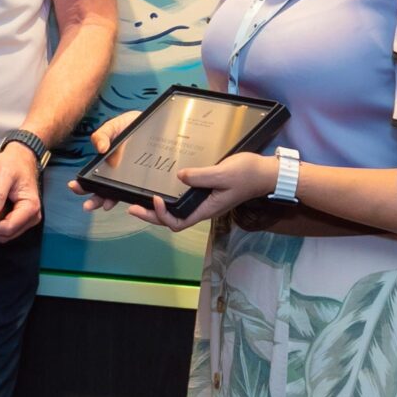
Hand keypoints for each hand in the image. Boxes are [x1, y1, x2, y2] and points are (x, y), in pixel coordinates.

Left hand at [0, 142, 42, 241]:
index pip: (8, 227)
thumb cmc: (15, 163)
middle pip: (8, 234)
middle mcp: (32, 215)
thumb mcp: (4, 174)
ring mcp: (27, 217)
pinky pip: (8, 228)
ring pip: (7, 234)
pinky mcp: (21, 216)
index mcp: (30, 207)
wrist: (22, 157)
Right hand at [68, 111, 141, 210]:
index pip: (90, 178)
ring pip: (117, 194)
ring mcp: (127, 178)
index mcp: (103, 164)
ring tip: (105, 206)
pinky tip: (130, 200)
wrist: (150, 124)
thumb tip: (100, 149)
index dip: (82, 185)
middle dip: (94, 200)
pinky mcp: (141, 179)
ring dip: (109, 201)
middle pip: (101, 191)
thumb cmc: (127, 126)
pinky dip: (132, 197)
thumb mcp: (112, 127)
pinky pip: (136, 190)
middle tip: (87, 206)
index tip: (74, 186)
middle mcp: (114, 175)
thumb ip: (102, 135)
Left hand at [125, 151, 275, 232]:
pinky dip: (170, 199)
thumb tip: (180, 176)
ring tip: (141, 202)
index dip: (162, 215)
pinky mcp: (206, 194)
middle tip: (131, 208)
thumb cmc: (247, 174)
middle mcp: (203, 209)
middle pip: (172, 221)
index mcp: (206, 209)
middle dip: (151, 216)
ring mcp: (204, 203)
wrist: (265, 173)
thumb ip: (201, 176)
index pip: (177, 223)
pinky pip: (184, 201)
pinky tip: (164, 189)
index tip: (154, 198)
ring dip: (157, 210)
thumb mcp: (223, 173)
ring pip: (177, 212)